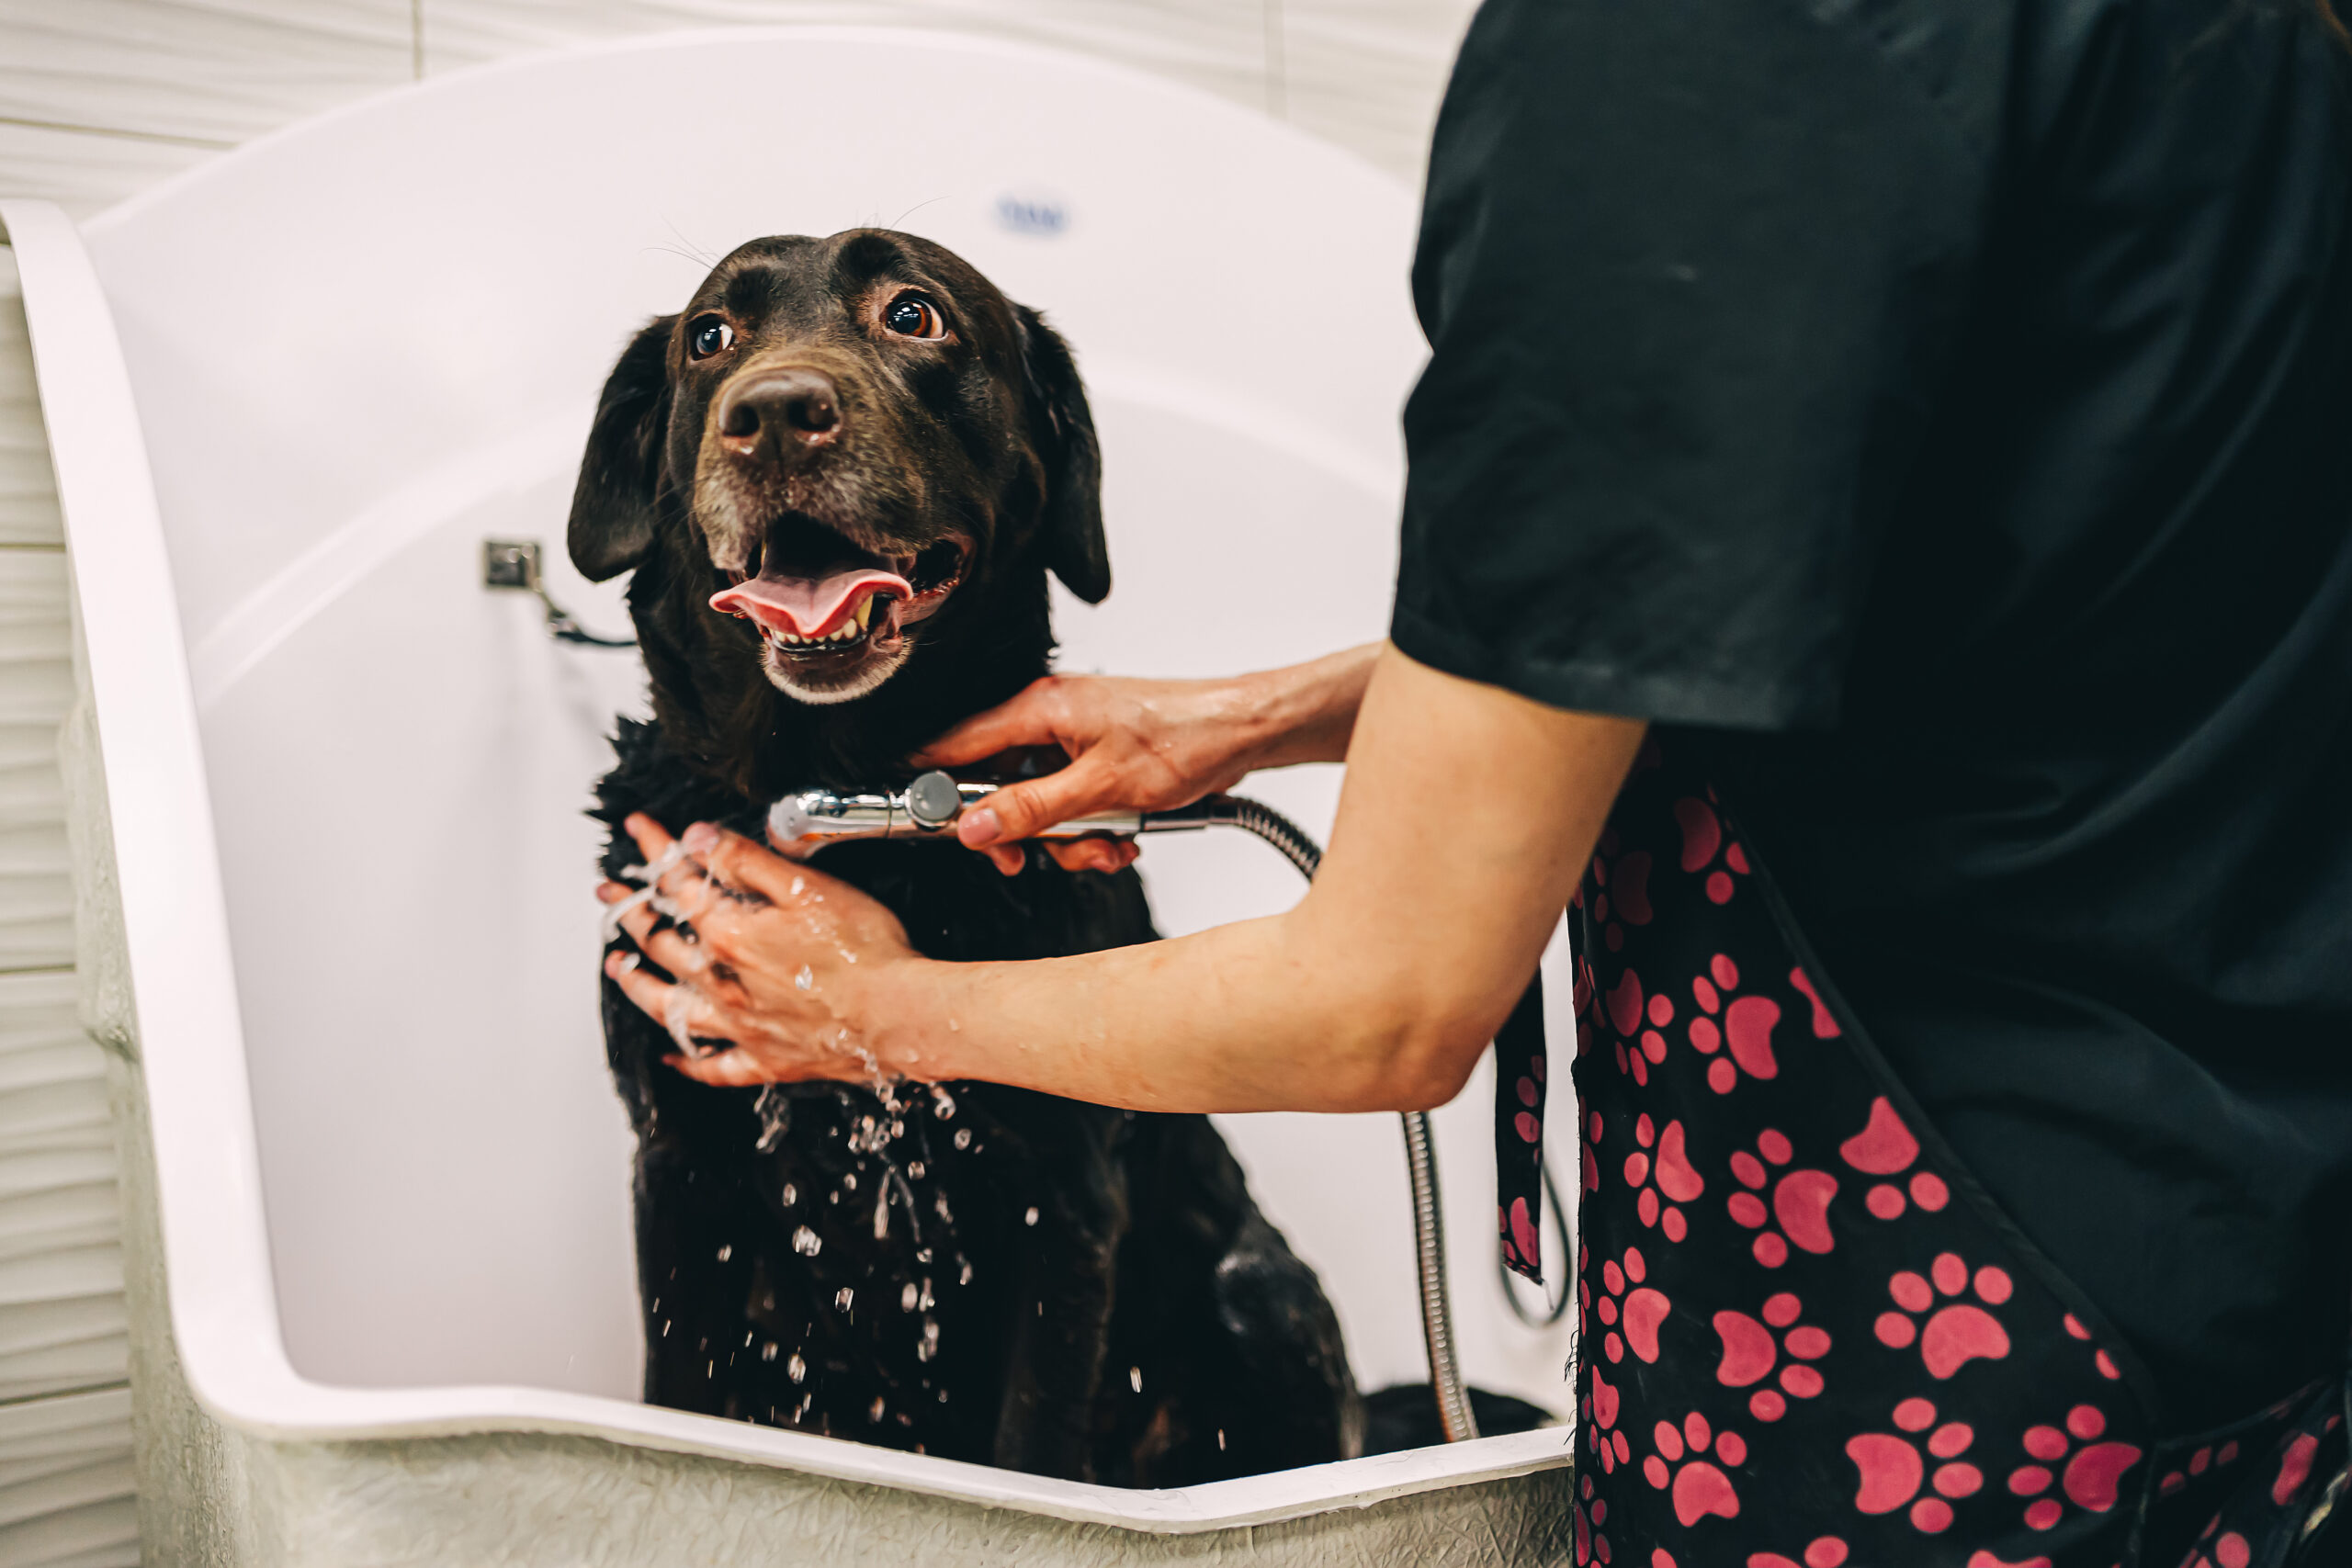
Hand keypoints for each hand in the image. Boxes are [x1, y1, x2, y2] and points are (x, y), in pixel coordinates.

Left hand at [597, 813, 920, 1086]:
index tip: (638, 829)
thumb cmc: (866, 953)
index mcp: (732, 936)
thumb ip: (747, 862)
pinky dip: (688, 1062)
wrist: (900, 1016)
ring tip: (617, 966)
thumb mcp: (808, 888)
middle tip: (608, 892)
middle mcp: (724, 984)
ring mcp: (741, 1026)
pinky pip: (714, 1067)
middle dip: (630, 910)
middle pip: (661, 943)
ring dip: (636, 983)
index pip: (680, 884)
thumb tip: (697, 838)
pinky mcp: (766, 1060)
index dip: (655, 850)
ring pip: (669, 1007)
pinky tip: (674, 1056)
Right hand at [911, 649, 1377, 874]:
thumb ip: (1033, 810)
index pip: (956, 747)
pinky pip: (1072, 800)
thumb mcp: (1101, 788)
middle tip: (1031, 856)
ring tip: (1106, 845)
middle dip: (1022, 831)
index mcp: (1039, 709)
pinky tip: (1122, 836)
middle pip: (999, 786)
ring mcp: (1075, 737)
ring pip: (1040, 802)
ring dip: (1068, 837)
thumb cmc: (1186, 737)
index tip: (934, 825)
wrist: (1245, 731)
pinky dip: (1092, 827)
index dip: (938, 789)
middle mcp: (1050, 717)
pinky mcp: (1098, 756)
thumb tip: (975, 827)